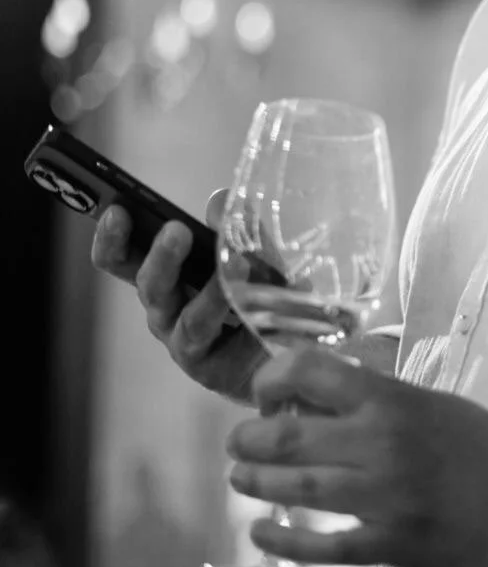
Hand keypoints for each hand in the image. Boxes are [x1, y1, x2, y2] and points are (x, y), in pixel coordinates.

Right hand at [90, 187, 266, 403]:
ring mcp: (181, 339)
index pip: (124, 258)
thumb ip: (242, 229)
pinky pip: (205, 330)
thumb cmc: (265, 301)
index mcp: (166, 277)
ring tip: (225, 259)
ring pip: (176, 311)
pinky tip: (244, 278)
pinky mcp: (204, 366)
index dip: (113, 237)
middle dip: (159, 255)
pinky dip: (221, 302)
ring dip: (198, 285)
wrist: (295, 356)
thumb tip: (219, 201)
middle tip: (175, 230)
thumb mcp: (260, 256)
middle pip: (146, 283)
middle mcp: (165, 308)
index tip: (116, 210)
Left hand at [227, 347, 487, 566]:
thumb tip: (315, 393)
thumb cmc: (485, 446)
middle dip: (250, 438)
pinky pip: (324, 544)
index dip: (272, 379)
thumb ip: (378, 395)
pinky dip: (284, 539)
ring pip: (299, 486)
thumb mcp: (434, 401)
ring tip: (240, 478)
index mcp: (392, 399)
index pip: (310, 371)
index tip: (265, 395)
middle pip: (290, 435)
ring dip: (257, 481)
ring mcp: (383, 497)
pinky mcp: (391, 543)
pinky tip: (261, 533)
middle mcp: (380, 442)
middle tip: (238, 443)